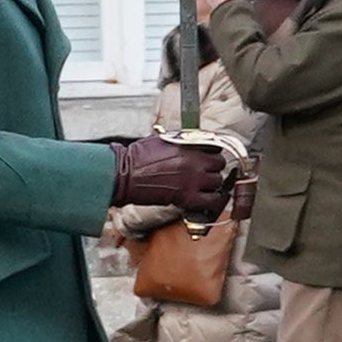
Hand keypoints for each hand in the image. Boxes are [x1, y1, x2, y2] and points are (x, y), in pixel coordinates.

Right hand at [106, 135, 236, 218]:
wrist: (123, 175)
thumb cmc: (135, 158)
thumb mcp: (160, 140)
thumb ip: (179, 142)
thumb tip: (189, 143)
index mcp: (187, 145)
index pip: (215, 146)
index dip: (211, 153)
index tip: (207, 158)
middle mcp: (194, 161)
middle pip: (219, 164)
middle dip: (213, 168)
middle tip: (205, 173)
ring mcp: (193, 179)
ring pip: (218, 181)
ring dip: (212, 184)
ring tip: (203, 187)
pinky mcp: (187, 197)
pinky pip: (212, 200)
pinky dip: (212, 201)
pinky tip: (206, 200)